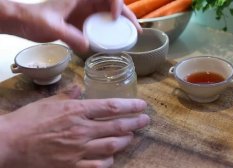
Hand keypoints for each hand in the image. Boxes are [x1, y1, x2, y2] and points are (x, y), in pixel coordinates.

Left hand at [0, 0, 140, 52]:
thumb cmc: (34, 19)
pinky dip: (112, 32)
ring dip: (122, 24)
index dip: (115, 4)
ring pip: (110, 14)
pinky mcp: (83, 22)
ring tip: (133, 36)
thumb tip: (88, 47)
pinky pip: (102, 25)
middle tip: (136, 30)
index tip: (115, 18)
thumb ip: (70, 35)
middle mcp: (86, 2)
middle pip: (113, 5)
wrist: (23, 22)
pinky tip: (117, 41)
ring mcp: (85, 12)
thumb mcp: (52, 26)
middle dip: (127, 16)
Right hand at [0, 85, 149, 167]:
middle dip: (135, 123)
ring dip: (125, 140)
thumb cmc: (28, 120)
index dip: (130, 106)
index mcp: (76, 111)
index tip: (142, 106)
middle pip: (116, 126)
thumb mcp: (48, 101)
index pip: (110, 107)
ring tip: (131, 136)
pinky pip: (97, 165)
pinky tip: (112, 156)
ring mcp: (78, 150)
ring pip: (111, 146)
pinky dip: (108, 160)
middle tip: (145, 120)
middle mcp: (81, 130)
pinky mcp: (71, 166)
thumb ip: (67, 95)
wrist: (9, 143)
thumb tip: (78, 88)